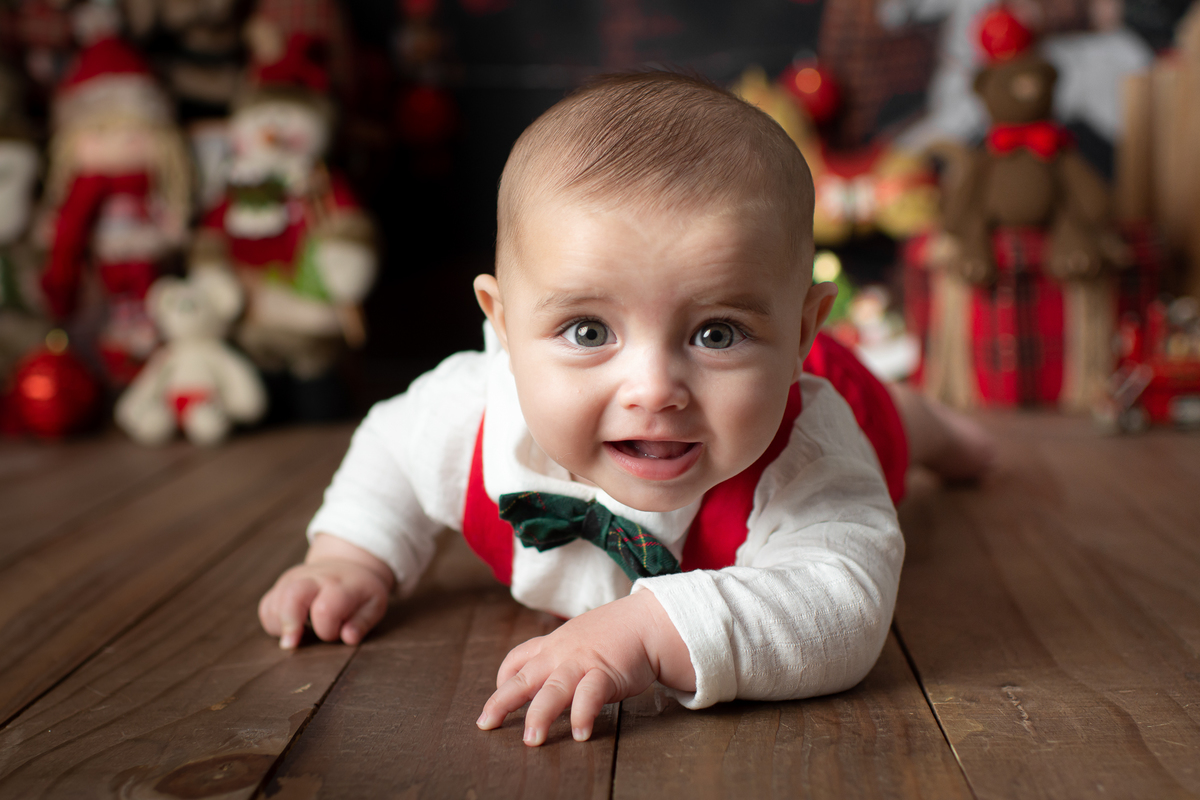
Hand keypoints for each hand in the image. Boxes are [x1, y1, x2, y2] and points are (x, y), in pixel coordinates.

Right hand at [258, 533, 393, 648]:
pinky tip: (286, 628)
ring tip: (296, 636)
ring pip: (275, 602)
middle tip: (291, 645)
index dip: (326, 630)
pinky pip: (266, 605)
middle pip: (292, 596)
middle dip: (289, 623)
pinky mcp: (282, 584)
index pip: (325, 609)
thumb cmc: (362, 591)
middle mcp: (315, 578)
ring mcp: (295, 579)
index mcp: (340, 585)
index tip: (335, 634)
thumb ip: (362, 623)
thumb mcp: (374, 604)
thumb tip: (348, 638)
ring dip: (280, 625)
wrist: (349, 565)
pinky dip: (271, 621)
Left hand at [476, 589, 695, 745]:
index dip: (503, 680)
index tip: (497, 698)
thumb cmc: (614, 634)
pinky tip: (579, 734)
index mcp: (552, 645)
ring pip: (553, 690)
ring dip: (540, 715)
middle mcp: (560, 654)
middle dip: (502, 702)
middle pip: (523, 678)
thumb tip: (544, 678)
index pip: (516, 659)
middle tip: (486, 723)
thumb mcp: (577, 638)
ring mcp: (581, 663)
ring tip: (532, 740)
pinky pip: (590, 696)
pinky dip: (582, 715)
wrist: (646, 622)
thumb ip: (559, 655)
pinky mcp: (605, 673)